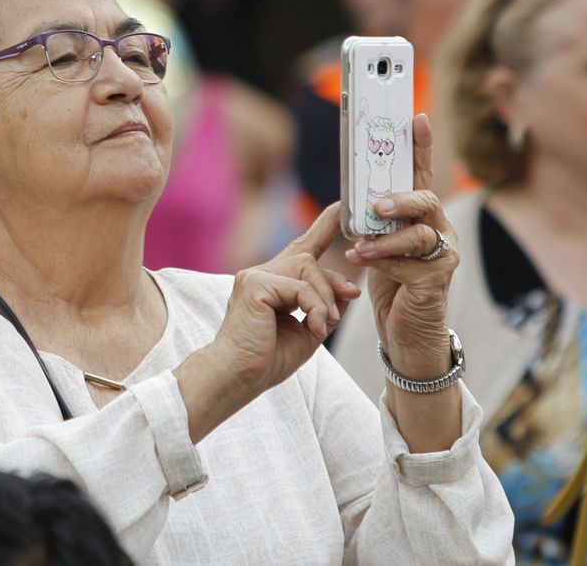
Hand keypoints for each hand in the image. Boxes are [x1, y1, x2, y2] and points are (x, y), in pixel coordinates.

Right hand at [176, 199, 360, 440]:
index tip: (340, 208)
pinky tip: (315, 328)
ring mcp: (254, 276)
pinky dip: (315, 308)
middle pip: (309, 259)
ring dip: (324, 299)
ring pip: (307, 268)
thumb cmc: (267, 360)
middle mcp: (260, 274)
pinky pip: (300, 287)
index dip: (322, 227)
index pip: (301, 249)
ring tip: (324, 326)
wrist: (238, 377)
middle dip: (333, 282)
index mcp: (272, 284)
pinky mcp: (254, 284)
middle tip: (345, 304)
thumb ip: (326, 307)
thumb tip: (348, 288)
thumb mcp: (309, 330)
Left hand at [344, 114, 457, 377]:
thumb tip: (354, 195)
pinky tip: (364, 262)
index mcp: (424, 216)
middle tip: (375, 204)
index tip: (416, 117)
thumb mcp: (378, 244)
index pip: (422, 175)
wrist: (405, 333)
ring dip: (384, 239)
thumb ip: (374, 220)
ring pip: (418, 234)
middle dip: (401, 198)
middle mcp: (440, 230)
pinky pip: (412, 265)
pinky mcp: (438, 281)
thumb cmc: (392, 284)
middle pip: (427, 200)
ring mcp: (444, 256)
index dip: (421, 146)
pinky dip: (383, 262)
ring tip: (358, 246)